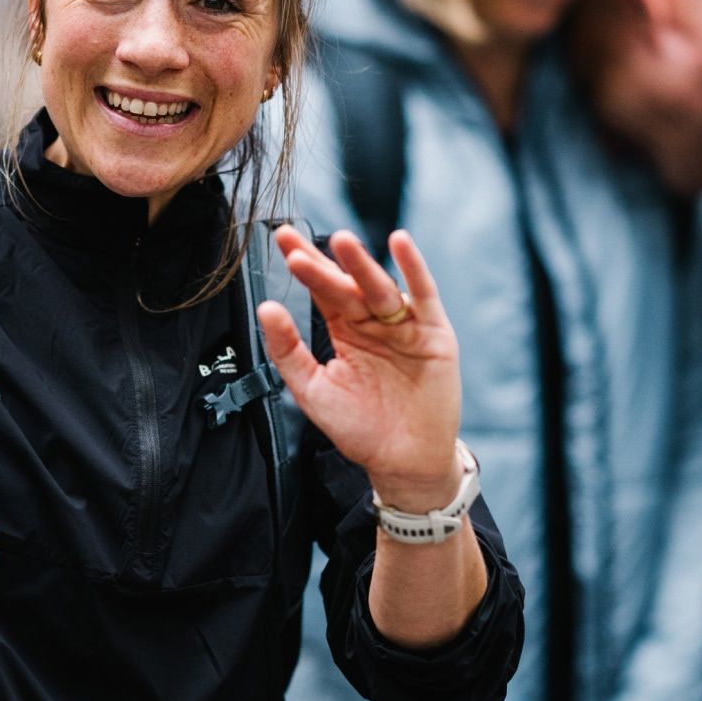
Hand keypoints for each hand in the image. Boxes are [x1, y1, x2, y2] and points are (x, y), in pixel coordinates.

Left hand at [256, 226, 461, 509]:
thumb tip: (267, 309)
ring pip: (379, 287)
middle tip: (295, 239)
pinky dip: (414, 270)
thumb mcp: (313, 390)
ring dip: (361, 264)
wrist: (403, 462)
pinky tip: (400, 243)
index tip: (281, 239)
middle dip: (322, 261)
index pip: (322, 290)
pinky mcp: (434, 334)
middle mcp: (374, 322)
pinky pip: (423, 296)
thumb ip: (288, 351)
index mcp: (346, 331)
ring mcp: (404, 325)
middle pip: (346, 284)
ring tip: (342, 242)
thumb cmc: (360, 428)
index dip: (304, 264)